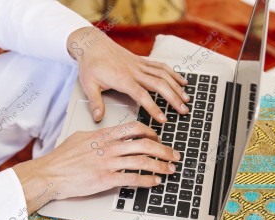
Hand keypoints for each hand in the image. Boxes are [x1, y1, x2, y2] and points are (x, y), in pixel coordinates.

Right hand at [12, 122, 179, 213]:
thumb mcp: (79, 138)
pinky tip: (155, 182)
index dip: (151, 133)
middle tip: (173, 155)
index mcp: (103, 136)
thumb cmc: (61, 158)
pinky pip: (133, 178)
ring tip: (170, 170)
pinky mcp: (106, 179)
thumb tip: (104, 134)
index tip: (158, 139)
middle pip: (144, 144)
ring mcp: (109, 163)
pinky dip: (147, 180)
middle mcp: (109, 147)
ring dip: (160, 165)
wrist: (50, 173)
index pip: (134, 129)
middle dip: (163, 150)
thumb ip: (96, 136)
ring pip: (142, 161)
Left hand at [67, 26, 189, 123]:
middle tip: (183, 111)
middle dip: (173, 99)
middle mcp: (134, 71)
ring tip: (186, 99)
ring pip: (163, 75)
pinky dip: (173, 74)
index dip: (153, 108)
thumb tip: (98, 118)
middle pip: (159, 85)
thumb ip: (95, 102)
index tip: (163, 119)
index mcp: (123, 79)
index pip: (142, 96)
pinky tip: (182, 81)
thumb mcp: (88, 85)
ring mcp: (139, 65)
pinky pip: (161, 67)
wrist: (92, 44)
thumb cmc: (90, 64)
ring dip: (177, 87)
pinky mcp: (141, 61)